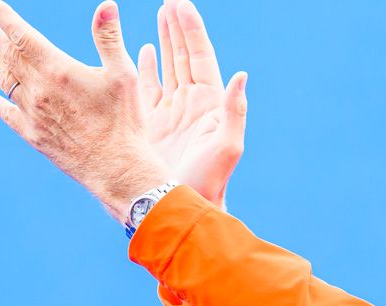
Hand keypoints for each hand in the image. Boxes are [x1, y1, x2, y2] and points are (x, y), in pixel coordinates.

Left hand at [0, 0, 247, 220]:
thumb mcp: (123, 74)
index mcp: (57, 70)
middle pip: (7, 54)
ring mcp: (32, 114)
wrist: (117, 169)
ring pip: (3, 79)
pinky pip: (6, 114)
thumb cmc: (125, 121)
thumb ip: (109, 37)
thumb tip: (106, 5)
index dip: (2, 16)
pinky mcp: (33, 135)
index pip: (21, 35)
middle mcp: (38, 90)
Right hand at [140, 0, 247, 206]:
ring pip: (167, 66)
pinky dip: (146, 67)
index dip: (191, 30)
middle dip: (177, 27)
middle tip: (170, 0)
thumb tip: (242, 75)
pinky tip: (143, 49)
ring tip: (161, 14)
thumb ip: (234, 110)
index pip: (200, 57)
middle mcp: (191, 103)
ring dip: (164, 41)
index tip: (181, 4)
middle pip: (184, 55)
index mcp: (209, 103)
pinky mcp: (151, 123)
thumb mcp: (227, 146)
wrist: (183, 206)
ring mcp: (171, 111)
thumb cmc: (210, 181)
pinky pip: (148, 87)